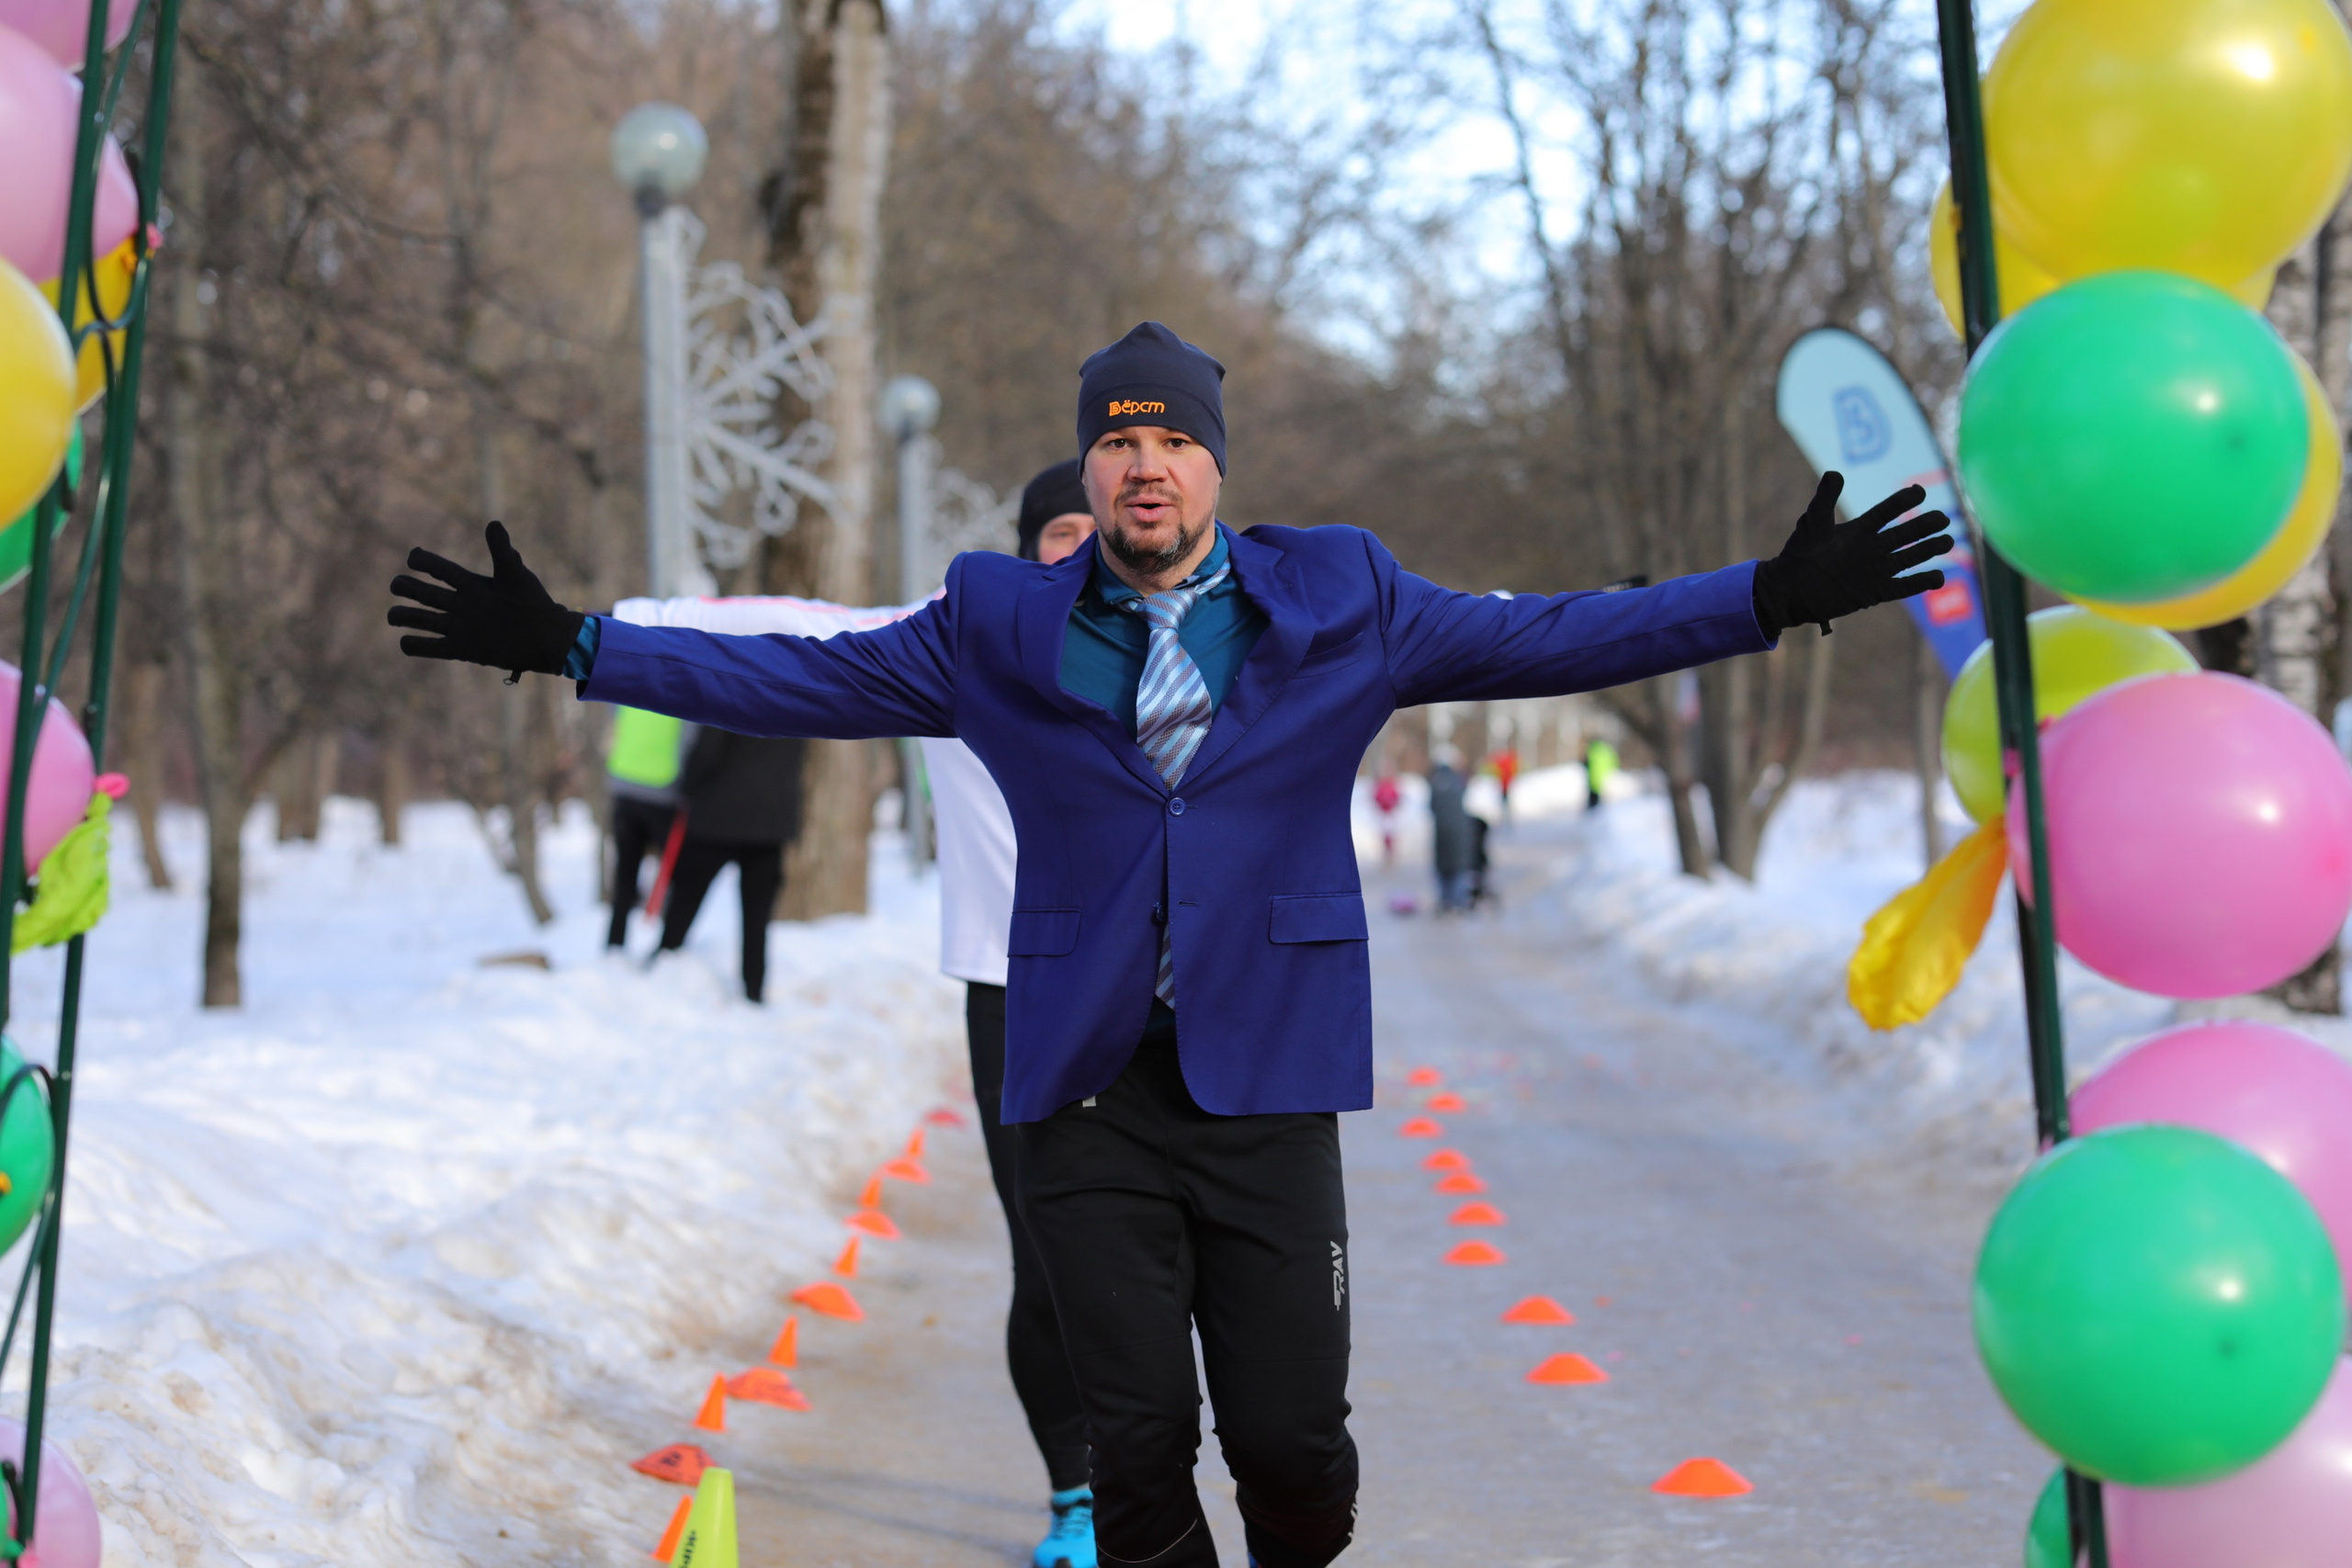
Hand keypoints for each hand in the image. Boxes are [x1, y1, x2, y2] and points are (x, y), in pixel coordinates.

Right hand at [387, 521, 584, 679]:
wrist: (545, 639)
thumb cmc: (533, 603)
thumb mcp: (516, 575)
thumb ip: (502, 551)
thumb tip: (493, 524)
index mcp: (471, 584)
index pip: (440, 570)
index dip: (424, 561)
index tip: (413, 557)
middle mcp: (462, 605)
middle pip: (424, 593)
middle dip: (406, 587)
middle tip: (397, 585)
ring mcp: (460, 627)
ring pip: (422, 619)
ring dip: (403, 616)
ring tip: (392, 617)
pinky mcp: (461, 650)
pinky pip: (432, 648)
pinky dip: (415, 646)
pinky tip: (405, 642)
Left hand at [1751, 472, 1953, 638]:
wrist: (1789, 591)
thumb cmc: (1798, 554)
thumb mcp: (1812, 524)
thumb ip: (1824, 500)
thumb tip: (1835, 474)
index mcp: (1858, 530)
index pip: (1886, 513)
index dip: (1901, 501)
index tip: (1919, 491)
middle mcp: (1871, 548)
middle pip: (1905, 534)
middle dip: (1924, 526)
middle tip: (1944, 518)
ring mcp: (1875, 571)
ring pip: (1910, 558)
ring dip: (1929, 550)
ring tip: (1948, 541)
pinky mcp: (1875, 592)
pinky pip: (1903, 587)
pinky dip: (1921, 583)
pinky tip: (1938, 578)